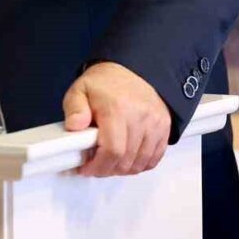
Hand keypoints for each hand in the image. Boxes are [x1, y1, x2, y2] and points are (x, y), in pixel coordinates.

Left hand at [62, 61, 170, 176]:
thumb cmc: (103, 84)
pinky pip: (153, 158)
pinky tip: (126, 158)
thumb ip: (74, 109)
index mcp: (117, 109)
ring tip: (109, 161)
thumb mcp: (80, 90)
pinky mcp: (164, 127)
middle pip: (126, 161)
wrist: (132, 69)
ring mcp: (155, 123)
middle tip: (95, 165)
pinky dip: (139, 164)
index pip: (112, 151)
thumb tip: (74, 127)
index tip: (86, 168)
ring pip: (140, 163)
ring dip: (122, 169)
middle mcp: (140, 117)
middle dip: (107, 169)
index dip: (98, 166)